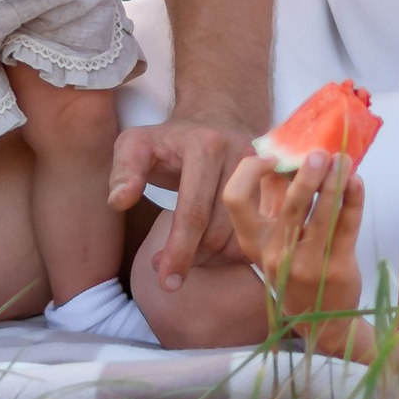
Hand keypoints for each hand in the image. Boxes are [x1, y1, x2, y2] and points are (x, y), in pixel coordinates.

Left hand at [110, 111, 255, 285]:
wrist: (217, 117)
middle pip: (219, 230)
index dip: (179, 251)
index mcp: (205, 146)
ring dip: (213, 258)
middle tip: (167, 270)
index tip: (166, 281)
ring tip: (187, 255)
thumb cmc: (171, 139)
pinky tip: (211, 249)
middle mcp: (241, 158)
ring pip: (241, 238)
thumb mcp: (136, 144)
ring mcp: (265, 176)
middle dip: (193, 258)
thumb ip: (123, 170)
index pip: (194, 211)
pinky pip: (259, 236)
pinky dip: (233, 251)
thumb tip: (120, 201)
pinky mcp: (278, 189)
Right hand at [222, 143, 367, 337]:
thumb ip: (272, 198)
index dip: (249, 172)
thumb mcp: (273, 239)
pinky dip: (353, 199)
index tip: (271, 157)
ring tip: (344, 160)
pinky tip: (356, 182)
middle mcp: (276, 253)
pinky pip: (347, 226)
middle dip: (306, 175)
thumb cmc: (294, 266)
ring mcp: (307, 263)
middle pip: (288, 205)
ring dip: (335, 181)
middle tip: (319, 153)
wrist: (321, 321)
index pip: (234, 200)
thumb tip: (280, 150)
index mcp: (253, 241)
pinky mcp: (337, 268)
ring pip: (323, 213)